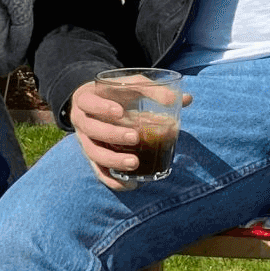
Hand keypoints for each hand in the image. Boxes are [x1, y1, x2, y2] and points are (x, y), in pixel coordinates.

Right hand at [68, 78, 189, 191]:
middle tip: (135, 137)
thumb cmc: (116, 93)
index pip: (88, 103)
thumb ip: (155, 91)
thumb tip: (188, 99)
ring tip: (135, 164)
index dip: (101, 108)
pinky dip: (112, 181)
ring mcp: (85, 141)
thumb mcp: (131, 85)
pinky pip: (98, 172)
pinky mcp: (93, 157)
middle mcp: (82, 121)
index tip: (120, 112)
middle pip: (92, 130)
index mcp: (87, 99)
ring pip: (93, 153)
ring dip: (113, 160)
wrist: (93, 104)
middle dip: (112, 135)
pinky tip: (131, 185)